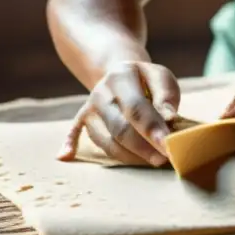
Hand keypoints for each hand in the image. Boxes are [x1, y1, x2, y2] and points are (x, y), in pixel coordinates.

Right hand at [58, 60, 180, 165]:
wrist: (121, 73)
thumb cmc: (146, 80)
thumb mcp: (160, 77)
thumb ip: (166, 96)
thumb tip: (169, 118)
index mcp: (121, 76)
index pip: (136, 108)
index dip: (152, 129)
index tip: (168, 145)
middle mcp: (101, 92)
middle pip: (119, 128)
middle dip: (143, 147)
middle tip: (163, 159)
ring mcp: (90, 107)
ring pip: (106, 140)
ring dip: (129, 156)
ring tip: (151, 161)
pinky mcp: (82, 118)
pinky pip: (75, 133)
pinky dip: (70, 144)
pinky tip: (65, 156)